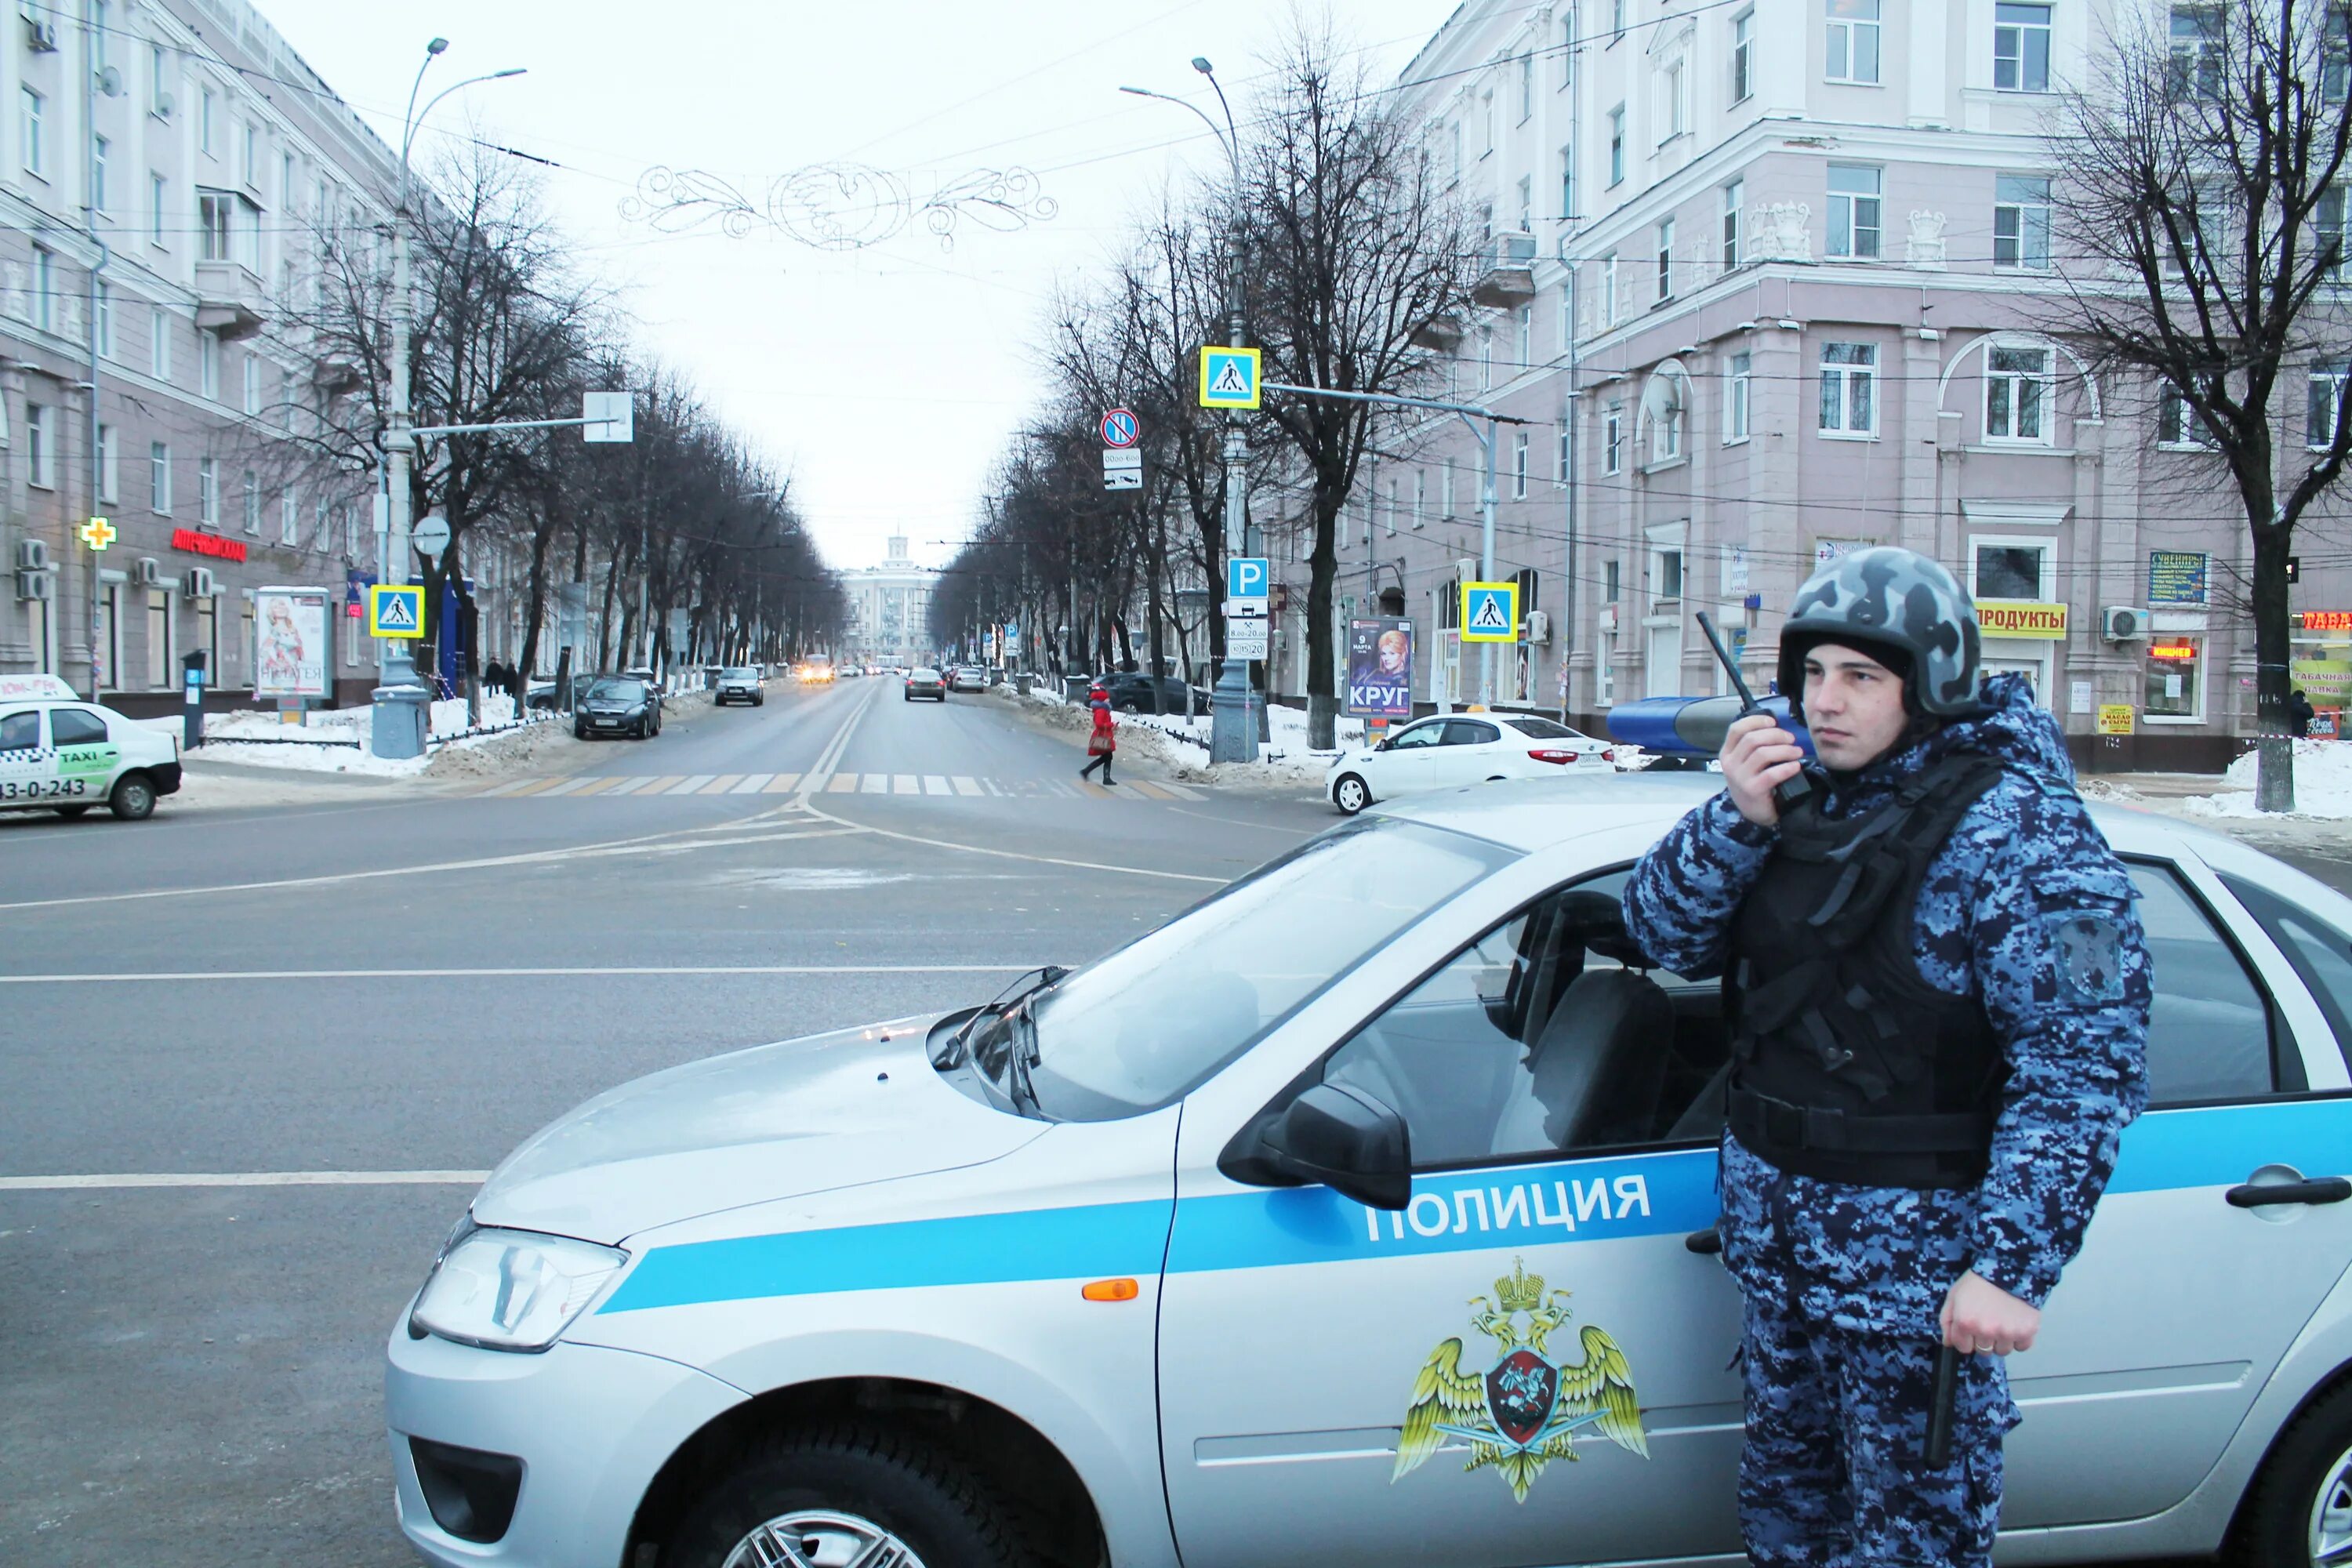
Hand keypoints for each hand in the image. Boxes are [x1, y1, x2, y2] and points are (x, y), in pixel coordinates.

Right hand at [1721, 713, 1807, 827]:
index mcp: (1727, 753)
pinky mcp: (1753, 789)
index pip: (1737, 729)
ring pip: (1762, 753)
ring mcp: (1740, 777)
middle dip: (1776, 735)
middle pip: (1752, 739)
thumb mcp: (1745, 763)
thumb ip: (1753, 746)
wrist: (1752, 812)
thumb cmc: (1752, 782)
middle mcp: (1730, 764)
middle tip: (1791, 739)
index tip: (1773, 721)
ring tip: (1797, 752)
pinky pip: (1772, 774)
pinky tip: (1796, 766)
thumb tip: (1776, 728)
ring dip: (1785, 750)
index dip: (1756, 721)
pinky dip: (1787, 768)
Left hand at [1940, 1269, 2039, 1355]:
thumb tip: (1948, 1342)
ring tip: (2003, 1320)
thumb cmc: (1980, 1281)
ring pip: (2002, 1351)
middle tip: (1988, 1322)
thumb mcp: (1954, 1296)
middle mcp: (1986, 1331)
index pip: (1963, 1347)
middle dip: (1983, 1339)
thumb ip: (1947, 1321)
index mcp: (1966, 1323)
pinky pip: (2022, 1346)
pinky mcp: (2027, 1331)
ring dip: (2002, 1340)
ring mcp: (2007, 1333)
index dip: (1966, 1338)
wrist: (2008, 1269)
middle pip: (1983, 1351)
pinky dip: (2019, 1338)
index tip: (1971, 1329)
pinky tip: (2015, 1323)